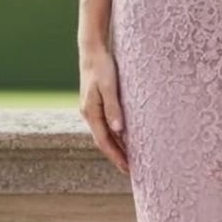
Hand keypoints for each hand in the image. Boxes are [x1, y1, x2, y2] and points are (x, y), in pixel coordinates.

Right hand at [79, 45, 129, 174]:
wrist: (92, 51)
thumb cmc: (102, 67)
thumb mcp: (109, 87)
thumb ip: (113, 108)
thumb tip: (119, 131)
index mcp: (91, 112)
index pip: (104, 141)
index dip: (116, 156)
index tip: (128, 169)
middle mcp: (89, 114)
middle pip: (104, 141)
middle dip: (116, 156)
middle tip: (132, 170)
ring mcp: (92, 110)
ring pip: (104, 134)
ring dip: (116, 147)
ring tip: (130, 158)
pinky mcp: (96, 104)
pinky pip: (105, 125)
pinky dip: (115, 135)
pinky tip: (124, 138)